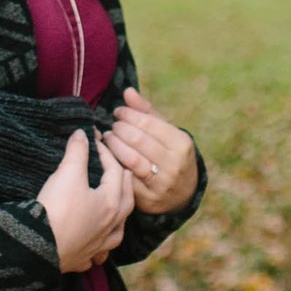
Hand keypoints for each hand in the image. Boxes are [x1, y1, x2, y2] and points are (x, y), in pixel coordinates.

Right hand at [40, 126, 133, 272]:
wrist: (38, 247)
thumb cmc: (57, 209)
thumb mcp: (67, 174)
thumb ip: (77, 152)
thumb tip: (82, 134)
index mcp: (111, 202)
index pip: (116, 171)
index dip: (107, 153)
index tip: (97, 141)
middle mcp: (110, 226)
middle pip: (126, 200)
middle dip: (122, 182)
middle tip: (117, 169)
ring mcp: (98, 245)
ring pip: (118, 231)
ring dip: (119, 218)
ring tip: (116, 209)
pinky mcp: (82, 259)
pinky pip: (97, 254)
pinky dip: (99, 249)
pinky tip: (95, 247)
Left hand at [106, 91, 197, 216]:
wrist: (183, 194)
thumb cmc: (170, 154)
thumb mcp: (166, 133)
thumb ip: (146, 112)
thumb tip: (127, 91)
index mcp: (181, 143)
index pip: (148, 123)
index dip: (129, 115)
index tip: (118, 112)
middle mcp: (174, 164)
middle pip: (137, 140)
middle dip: (119, 129)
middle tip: (112, 126)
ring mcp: (162, 183)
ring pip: (129, 159)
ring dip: (113, 145)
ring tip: (107, 138)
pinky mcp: (149, 199)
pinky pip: (125, 178)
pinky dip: (113, 164)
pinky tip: (108, 156)